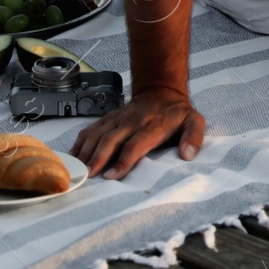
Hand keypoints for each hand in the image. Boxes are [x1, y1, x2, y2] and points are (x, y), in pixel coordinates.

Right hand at [69, 86, 204, 179]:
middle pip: (111, 140)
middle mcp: (132, 122)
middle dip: (98, 158)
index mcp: (152, 126)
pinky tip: (73, 155)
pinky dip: (80, 142)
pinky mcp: (109, 118)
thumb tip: (187, 154)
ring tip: (76, 169)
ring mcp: (118, 119)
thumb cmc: (177, 113)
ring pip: (98, 134)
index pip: (135, 145)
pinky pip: (92, 129)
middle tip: (87, 176)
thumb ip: (193, 138)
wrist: (162, 91)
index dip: (123, 161)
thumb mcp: (194, 122)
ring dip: (86, 151)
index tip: (112, 176)